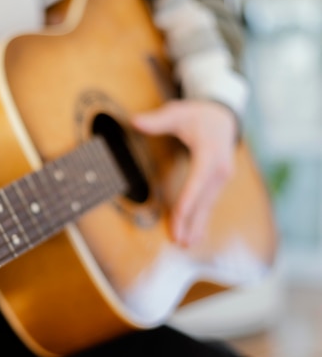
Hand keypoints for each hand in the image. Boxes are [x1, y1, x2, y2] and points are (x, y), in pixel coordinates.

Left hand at [131, 100, 237, 246]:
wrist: (223, 116)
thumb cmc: (196, 115)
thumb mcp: (177, 112)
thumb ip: (157, 120)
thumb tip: (134, 121)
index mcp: (210, 153)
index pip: (197, 181)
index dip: (188, 199)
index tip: (179, 215)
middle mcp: (220, 168)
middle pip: (203, 198)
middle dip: (190, 220)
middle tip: (178, 240)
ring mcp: (222, 177)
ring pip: (208, 204)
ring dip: (197, 225)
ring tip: (186, 244)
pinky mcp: (219, 183)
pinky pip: (209, 203)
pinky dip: (202, 219)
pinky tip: (196, 235)